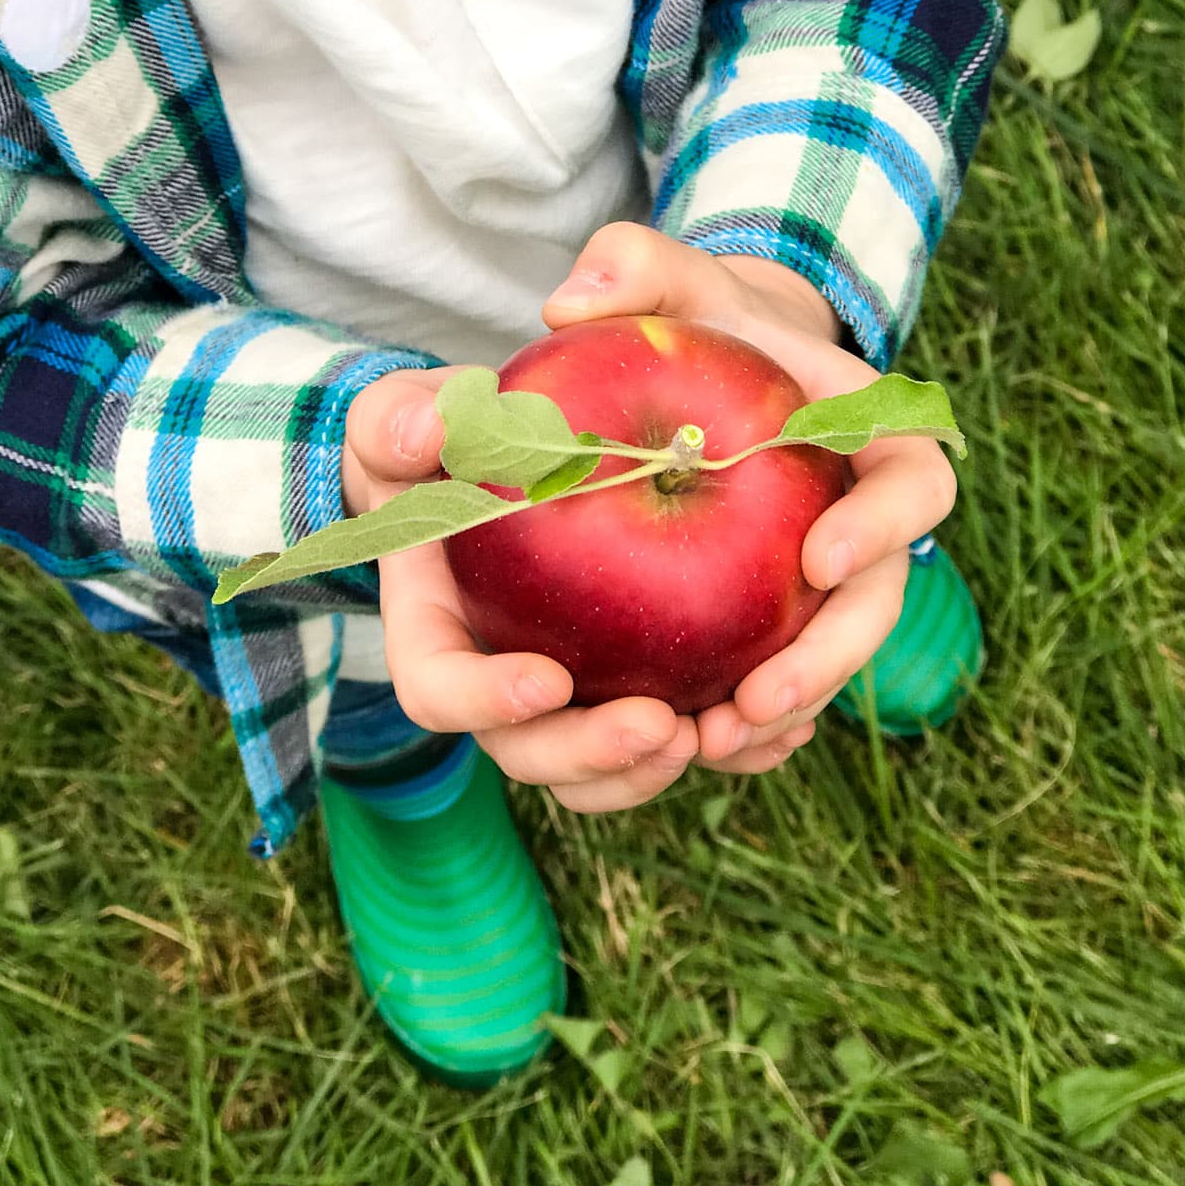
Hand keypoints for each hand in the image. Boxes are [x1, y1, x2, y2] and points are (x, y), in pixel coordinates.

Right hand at [342, 369, 698, 811]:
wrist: (500, 459)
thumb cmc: (444, 438)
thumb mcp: (410, 415)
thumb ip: (401, 420)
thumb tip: (424, 432)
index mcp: (434, 631)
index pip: (439, 689)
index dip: (487, 700)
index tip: (549, 680)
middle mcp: (495, 682)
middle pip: (531, 754)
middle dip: (594, 755)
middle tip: (663, 727)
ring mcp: (566, 694)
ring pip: (602, 770)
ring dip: (657, 769)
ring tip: (724, 735)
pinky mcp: (628, 684)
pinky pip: (671, 737)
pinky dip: (727, 744)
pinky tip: (784, 732)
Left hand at [541, 223, 958, 772]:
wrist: (711, 374)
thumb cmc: (698, 323)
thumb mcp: (666, 279)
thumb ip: (629, 265)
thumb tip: (568, 303)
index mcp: (872, 434)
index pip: (913, 483)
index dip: (885, 525)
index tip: (819, 560)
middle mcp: (869, 516)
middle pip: (879, 600)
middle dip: (829, 658)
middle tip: (757, 700)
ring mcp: (828, 578)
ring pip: (828, 656)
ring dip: (785, 708)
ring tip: (712, 739)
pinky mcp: (781, 620)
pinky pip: (780, 680)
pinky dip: (748, 722)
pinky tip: (688, 748)